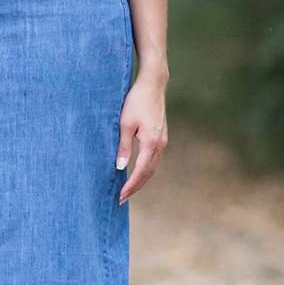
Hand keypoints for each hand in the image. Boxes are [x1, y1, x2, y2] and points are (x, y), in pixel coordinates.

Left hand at [115, 69, 166, 203]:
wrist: (153, 84)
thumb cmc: (136, 101)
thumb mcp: (124, 123)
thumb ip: (123, 147)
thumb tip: (121, 168)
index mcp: (151, 143)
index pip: (140, 172)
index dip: (130, 186)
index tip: (120, 196)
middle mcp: (160, 144)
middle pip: (148, 173)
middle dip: (135, 187)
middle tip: (121, 199)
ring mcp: (163, 141)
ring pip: (153, 168)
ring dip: (141, 180)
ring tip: (128, 190)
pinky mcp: (162, 136)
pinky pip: (154, 159)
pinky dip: (146, 170)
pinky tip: (137, 172)